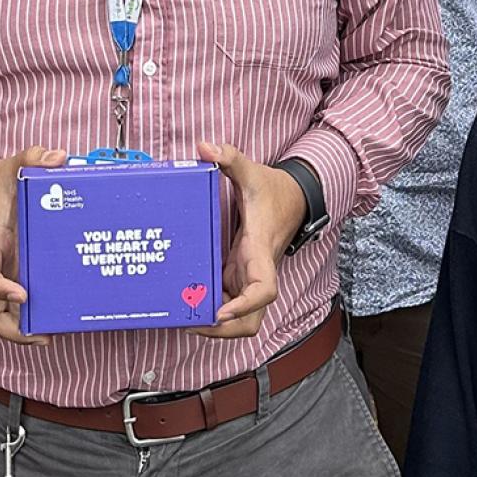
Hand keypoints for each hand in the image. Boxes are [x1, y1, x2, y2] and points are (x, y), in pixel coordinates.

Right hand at [0, 145, 65, 344]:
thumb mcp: (12, 165)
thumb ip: (32, 157)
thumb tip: (57, 157)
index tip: (23, 292)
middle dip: (12, 331)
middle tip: (43, 335)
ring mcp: (3, 274)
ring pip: (1, 315)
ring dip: (22, 331)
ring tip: (54, 333)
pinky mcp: (13, 276)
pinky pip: (16, 305)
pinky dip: (31, 317)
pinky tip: (57, 316)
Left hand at [194, 141, 306, 338]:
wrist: (292, 198)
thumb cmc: (273, 191)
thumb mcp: (251, 172)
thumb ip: (230, 158)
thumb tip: (205, 147)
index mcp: (260, 251)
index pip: (264, 290)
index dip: (245, 305)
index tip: (220, 312)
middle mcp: (256, 271)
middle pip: (251, 319)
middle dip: (224, 330)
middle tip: (191, 322)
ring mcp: (248, 277)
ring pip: (242, 319)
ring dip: (217, 325)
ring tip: (184, 317)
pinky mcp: (240, 276)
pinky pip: (231, 304)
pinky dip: (213, 311)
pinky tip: (188, 303)